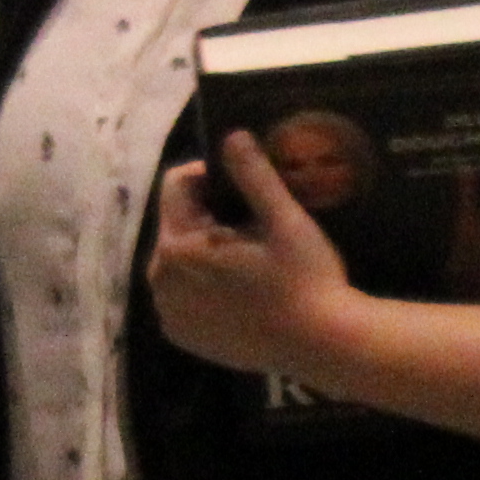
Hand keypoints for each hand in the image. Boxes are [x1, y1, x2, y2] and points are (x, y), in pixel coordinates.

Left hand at [146, 129, 361, 384]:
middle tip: (254, 224)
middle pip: (177, 224)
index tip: (246, 185)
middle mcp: (161, 280)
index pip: (177, 186)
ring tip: (249, 257)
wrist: (319, 344)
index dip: (210, 176)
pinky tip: (240, 289)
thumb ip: (253, 174)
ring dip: (205, 250)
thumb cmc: (304, 279)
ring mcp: (170, 313)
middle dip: (208, 216)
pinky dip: (203, 285)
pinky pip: (184, 293)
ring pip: (179, 259)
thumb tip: (231, 134)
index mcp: (178, 246)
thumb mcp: (284, 219)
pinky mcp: (183, 336)